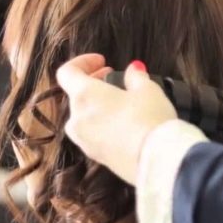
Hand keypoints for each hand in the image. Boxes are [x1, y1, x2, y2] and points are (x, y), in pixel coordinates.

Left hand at [56, 54, 176, 184]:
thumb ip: (136, 77)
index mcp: (84, 96)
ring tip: (124, 106)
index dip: (82, 62)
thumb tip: (133, 70)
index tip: (102, 62)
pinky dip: (105, 127)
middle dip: (95, 85)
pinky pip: (95, 136)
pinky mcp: (96, 158)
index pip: (67, 72)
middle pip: (77, 96)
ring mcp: (84, 142)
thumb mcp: (148, 90)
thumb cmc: (149, 119)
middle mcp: (77, 119)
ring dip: (99, 108)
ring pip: (85, 118)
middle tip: (115, 81)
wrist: (155, 161)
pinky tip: (127, 127)